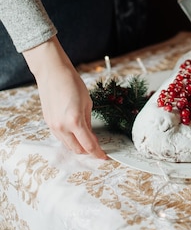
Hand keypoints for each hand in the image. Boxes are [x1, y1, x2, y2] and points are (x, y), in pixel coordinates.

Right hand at [23, 37, 106, 158]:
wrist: (53, 73)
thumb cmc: (72, 83)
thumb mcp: (87, 102)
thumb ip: (88, 122)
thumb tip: (91, 136)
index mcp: (75, 121)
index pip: (89, 145)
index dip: (98, 153)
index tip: (104, 156)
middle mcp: (62, 127)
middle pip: (77, 149)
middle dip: (89, 152)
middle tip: (98, 149)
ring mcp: (53, 126)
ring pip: (67, 145)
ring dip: (78, 146)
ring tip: (87, 142)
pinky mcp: (48, 123)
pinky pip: (60, 138)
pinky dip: (69, 140)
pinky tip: (75, 134)